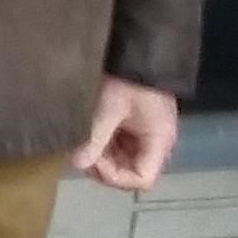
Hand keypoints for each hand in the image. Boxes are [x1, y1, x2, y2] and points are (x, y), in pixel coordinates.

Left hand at [74, 77, 180, 192]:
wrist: (139, 58)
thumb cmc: (129, 82)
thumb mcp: (110, 109)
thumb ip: (96, 138)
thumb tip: (77, 164)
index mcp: (159, 142)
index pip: (143, 179)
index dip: (117, 177)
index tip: (96, 161)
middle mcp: (157, 146)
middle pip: (131, 174)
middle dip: (105, 168)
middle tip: (84, 153)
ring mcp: (146, 140)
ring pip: (123, 164)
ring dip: (102, 159)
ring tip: (84, 145)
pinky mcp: (136, 132)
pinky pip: (120, 150)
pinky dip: (104, 148)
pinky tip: (89, 139)